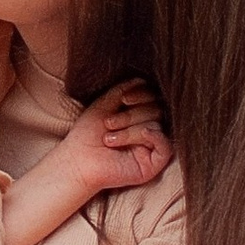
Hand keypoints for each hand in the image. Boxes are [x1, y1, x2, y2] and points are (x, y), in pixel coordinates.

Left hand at [68, 78, 170, 193]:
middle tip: (108, 124)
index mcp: (138, 116)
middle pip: (156, 111)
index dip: (142, 94)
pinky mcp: (154, 164)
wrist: (78, 161)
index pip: (153, 98)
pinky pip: (166, 146)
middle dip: (131, 115)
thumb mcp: (104, 105)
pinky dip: (154, 136)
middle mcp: (148, 130)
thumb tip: (141, 80)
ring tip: (109, 139)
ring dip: (130, 129)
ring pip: (157, 126)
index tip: (123, 99)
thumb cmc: (88, 134)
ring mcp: (151, 147)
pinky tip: (141, 134)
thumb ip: (122, 90)